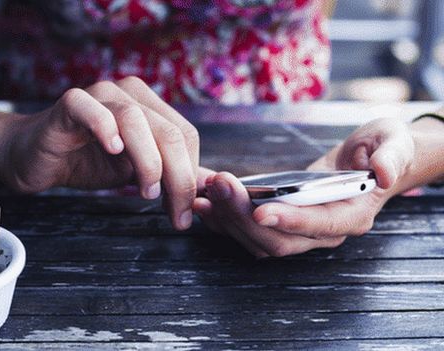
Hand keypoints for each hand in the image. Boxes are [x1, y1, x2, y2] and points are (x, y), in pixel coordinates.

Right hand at [0, 77, 199, 229]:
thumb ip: (171, 173)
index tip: (185, 212)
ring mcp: (98, 95)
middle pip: (168, 131)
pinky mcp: (69, 104)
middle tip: (176, 214)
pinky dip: (106, 129)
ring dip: (148, 161)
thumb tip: (213, 186)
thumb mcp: (136, 171)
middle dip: (178, 177)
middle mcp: (127, 94)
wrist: (35, 159)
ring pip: (136, 120)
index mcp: (148, 106)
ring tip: (147, 192)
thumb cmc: (85, 161)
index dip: (191, 175)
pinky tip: (112, 151)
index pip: (185, 136)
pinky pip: (91, 110)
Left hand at [194, 118, 414, 256]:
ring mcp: (296, 232)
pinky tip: (202, 199)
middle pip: (278, 239)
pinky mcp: (276, 224)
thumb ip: (390, 157)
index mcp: (351, 216)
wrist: (365, 160)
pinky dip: (221, 219)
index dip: (290, 220)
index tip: (260, 209)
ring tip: (204, 190)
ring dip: (226, 218)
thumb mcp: (393, 143)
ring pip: (256, 240)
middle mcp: (320, 232)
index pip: (319, 225)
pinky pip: (244, 231)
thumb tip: (382, 173)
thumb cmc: (380, 150)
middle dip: (244, 216)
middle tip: (220, 186)